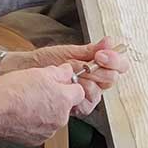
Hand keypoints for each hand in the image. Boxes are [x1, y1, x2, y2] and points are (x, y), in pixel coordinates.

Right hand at [0, 65, 92, 144]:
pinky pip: (40, 129)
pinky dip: (34, 123)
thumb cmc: (11, 92)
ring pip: (52, 118)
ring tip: (25, 102)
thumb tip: (66, 71)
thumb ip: (58, 72)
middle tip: (37, 91)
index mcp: (64, 100)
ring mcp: (48, 131)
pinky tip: (21, 114)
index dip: (68, 86)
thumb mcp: (38, 72)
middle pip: (65, 106)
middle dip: (55, 99)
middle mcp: (60, 118)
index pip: (79, 92)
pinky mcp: (35, 140)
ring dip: (44, 111)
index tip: (59, 83)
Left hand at [13, 38, 129, 111]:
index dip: (114, 60)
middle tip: (85, 64)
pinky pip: (87, 104)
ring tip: (73, 75)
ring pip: (99, 92)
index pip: (119, 65)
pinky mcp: (78, 106)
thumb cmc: (47, 61)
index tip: (101, 55)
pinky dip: (78, 95)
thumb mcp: (69, 51)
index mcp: (98, 65)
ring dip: (86, 82)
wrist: (27, 72)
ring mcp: (88, 94)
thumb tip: (110, 41)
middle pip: (111, 78)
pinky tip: (70, 87)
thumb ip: (91, 49)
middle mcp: (96, 80)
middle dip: (98, 70)